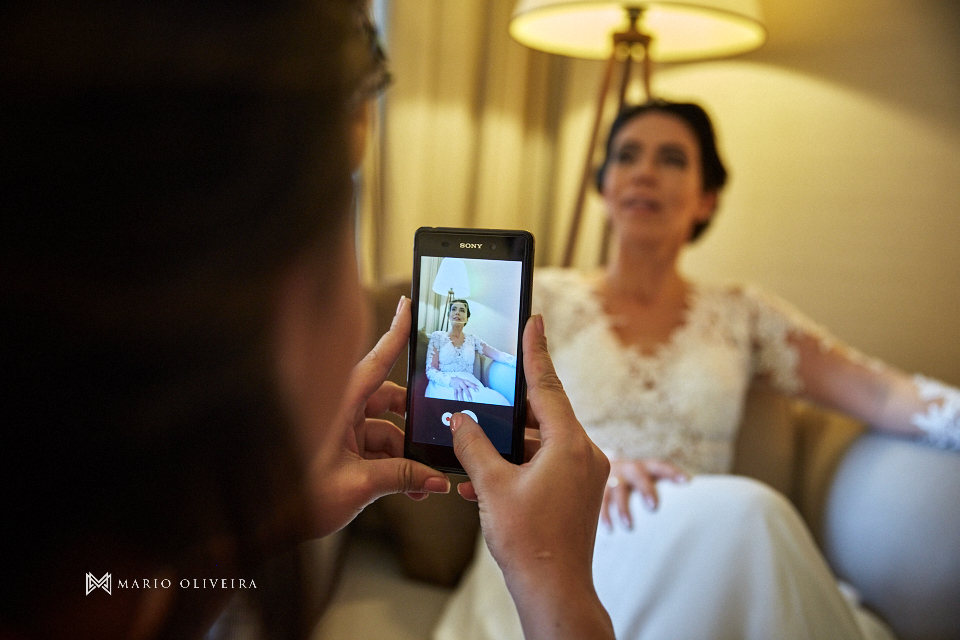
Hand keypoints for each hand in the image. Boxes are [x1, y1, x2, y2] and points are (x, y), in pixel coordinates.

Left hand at [308, 297, 449, 537]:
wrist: (267, 526)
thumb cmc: (296, 498)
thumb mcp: (358, 486)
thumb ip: (401, 478)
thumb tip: (435, 479)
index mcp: (338, 406)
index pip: (375, 362)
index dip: (394, 333)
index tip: (408, 305)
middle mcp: (339, 412)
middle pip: (387, 399)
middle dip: (413, 421)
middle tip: (435, 438)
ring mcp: (339, 431)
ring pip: (384, 429)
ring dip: (405, 453)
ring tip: (422, 482)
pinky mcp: (339, 450)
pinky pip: (375, 449)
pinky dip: (393, 465)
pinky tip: (409, 487)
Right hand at [450, 315, 613, 639]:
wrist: (554, 591)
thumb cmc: (529, 541)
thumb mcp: (491, 487)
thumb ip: (473, 446)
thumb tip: (461, 421)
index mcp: (570, 445)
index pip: (548, 385)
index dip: (536, 351)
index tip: (534, 321)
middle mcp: (584, 454)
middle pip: (545, 414)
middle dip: (513, 405)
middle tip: (491, 384)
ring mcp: (585, 475)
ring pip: (543, 442)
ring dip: (510, 444)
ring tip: (476, 443)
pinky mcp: (578, 493)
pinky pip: (546, 465)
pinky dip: (520, 466)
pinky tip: (485, 479)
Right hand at [450, 375, 478, 401]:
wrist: (453, 379)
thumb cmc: (462, 381)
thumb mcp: (466, 381)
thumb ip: (472, 384)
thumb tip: (478, 386)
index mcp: (465, 381)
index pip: (470, 384)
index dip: (474, 387)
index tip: (477, 391)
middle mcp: (461, 383)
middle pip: (465, 388)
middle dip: (467, 394)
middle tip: (470, 399)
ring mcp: (457, 386)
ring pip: (459, 392)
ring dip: (461, 397)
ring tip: (463, 401)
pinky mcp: (454, 389)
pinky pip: (455, 393)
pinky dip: (456, 397)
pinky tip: (457, 400)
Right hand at [601, 458, 688, 529]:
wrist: (596, 467)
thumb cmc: (633, 481)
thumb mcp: (646, 477)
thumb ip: (664, 486)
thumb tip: (693, 496)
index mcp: (644, 467)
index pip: (660, 466)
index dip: (673, 472)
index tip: (687, 481)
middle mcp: (628, 469)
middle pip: (637, 475)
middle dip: (645, 489)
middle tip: (653, 507)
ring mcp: (612, 479)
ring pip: (617, 490)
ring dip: (622, 508)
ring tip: (629, 526)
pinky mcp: (597, 489)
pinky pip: (600, 502)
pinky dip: (604, 515)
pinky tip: (609, 529)